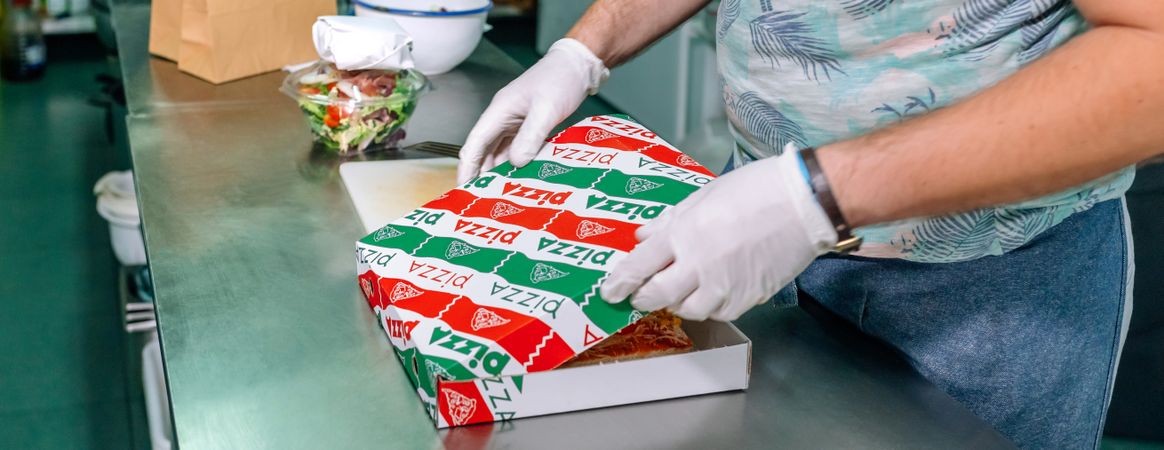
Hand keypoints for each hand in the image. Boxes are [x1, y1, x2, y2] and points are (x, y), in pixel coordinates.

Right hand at [457, 38, 608, 182]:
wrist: (579, 65)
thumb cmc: (561, 79)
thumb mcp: (546, 109)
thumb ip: (530, 136)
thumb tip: (516, 162)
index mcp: (499, 110)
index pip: (474, 143)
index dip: (467, 167)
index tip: (463, 188)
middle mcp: (502, 117)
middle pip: (483, 150)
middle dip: (480, 174)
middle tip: (480, 200)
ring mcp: (515, 122)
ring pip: (499, 151)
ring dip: (498, 171)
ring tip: (498, 195)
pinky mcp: (528, 126)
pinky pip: (515, 149)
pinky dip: (515, 164)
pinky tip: (519, 178)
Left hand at [600, 148, 838, 320]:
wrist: (803, 204)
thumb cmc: (756, 190)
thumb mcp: (704, 195)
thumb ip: (670, 220)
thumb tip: (644, 236)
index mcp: (684, 234)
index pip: (639, 266)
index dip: (619, 282)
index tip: (610, 291)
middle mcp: (700, 265)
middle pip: (657, 296)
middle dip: (643, 298)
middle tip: (640, 295)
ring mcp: (724, 285)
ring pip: (688, 310)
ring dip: (677, 303)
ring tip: (679, 290)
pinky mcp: (747, 297)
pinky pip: (718, 312)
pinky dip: (708, 306)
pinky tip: (710, 291)